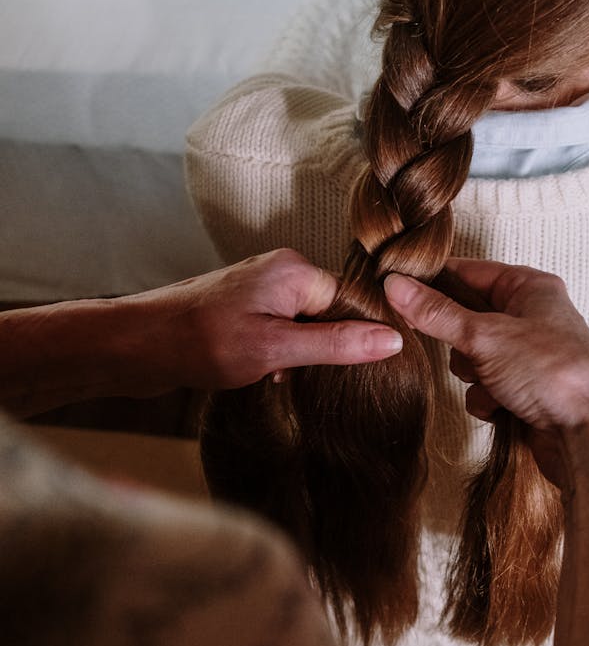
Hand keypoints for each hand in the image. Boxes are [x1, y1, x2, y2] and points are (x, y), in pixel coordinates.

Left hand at [133, 248, 403, 393]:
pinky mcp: (242, 303)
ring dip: (297, 353)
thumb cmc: (203, 344)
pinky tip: (264, 374)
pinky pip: (279, 325)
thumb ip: (336, 344)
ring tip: (277, 377)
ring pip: (303, 322)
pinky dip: (277, 352)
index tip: (357, 370)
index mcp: (295, 270)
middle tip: (305, 376)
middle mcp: (279, 268)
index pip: (351, 302)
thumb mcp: (278, 350)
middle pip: (328, 310)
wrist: (137, 345)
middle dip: (322, 347)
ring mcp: (259, 284)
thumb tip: (392, 341)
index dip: (354, 337)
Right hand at [384, 258, 588, 482]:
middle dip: (457, 341)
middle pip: (466, 316)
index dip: (433, 281)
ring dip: (473, 374)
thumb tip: (394, 285)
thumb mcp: (485, 336)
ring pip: (472, 356)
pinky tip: (501, 408)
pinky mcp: (527, 391)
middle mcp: (531, 317)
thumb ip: (436, 313)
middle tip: (458, 348)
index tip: (397, 290)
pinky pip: (485, 387)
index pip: (467, 272)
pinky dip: (486, 399)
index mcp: (529, 288)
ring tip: (490, 382)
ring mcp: (529, 356)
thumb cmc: (553, 372)